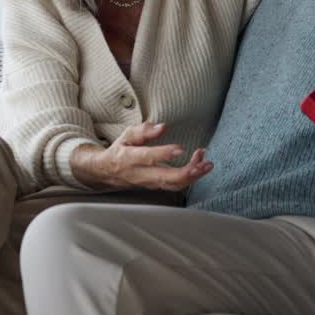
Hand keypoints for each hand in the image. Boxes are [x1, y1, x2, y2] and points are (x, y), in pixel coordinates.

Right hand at [70, 122, 212, 190]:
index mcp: (130, 158)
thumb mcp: (126, 135)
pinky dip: (190, 179)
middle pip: (165, 177)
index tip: (181, 149)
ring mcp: (148, 183)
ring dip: (193, 176)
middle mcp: (140, 174)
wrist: (107, 172)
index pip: (148, 157)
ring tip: (207, 164)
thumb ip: (143, 131)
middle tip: (204, 161)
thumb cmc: (120, 150)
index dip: (164, 154)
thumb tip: (162, 127)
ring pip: (173, 185)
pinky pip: (174, 186)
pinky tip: (199, 167)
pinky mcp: (156, 187)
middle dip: (187, 171)